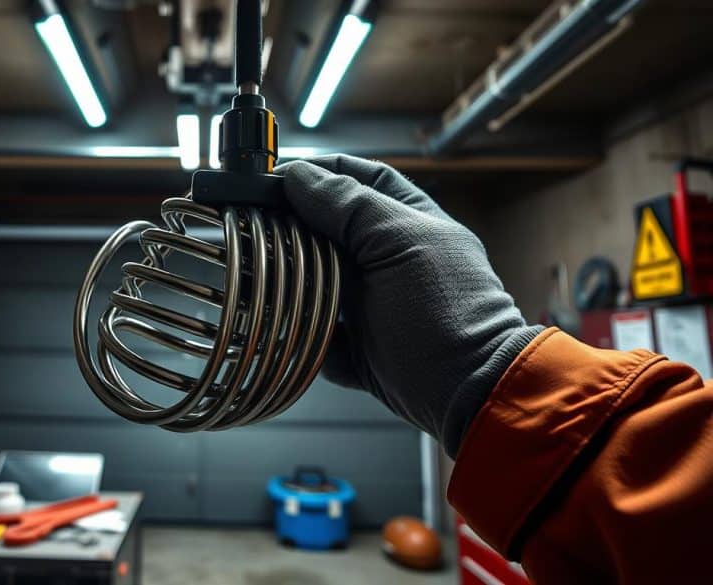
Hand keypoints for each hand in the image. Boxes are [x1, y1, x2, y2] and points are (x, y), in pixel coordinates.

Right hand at [278, 155, 541, 456]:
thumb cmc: (447, 310)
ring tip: (265, 284)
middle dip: (295, 233)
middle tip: (259, 230)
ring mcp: (373, 307)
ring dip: (293, 289)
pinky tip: (302, 335)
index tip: (277, 178)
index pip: (360, 179)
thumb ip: (348, 206)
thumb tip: (299, 176)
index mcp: (408, 222)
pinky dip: (309, 340)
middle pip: (329, 233)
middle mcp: (388, 261)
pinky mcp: (360, 352)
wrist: (468, 394)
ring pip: (317, 287)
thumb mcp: (398, 243)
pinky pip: (319, 338)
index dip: (320, 174)